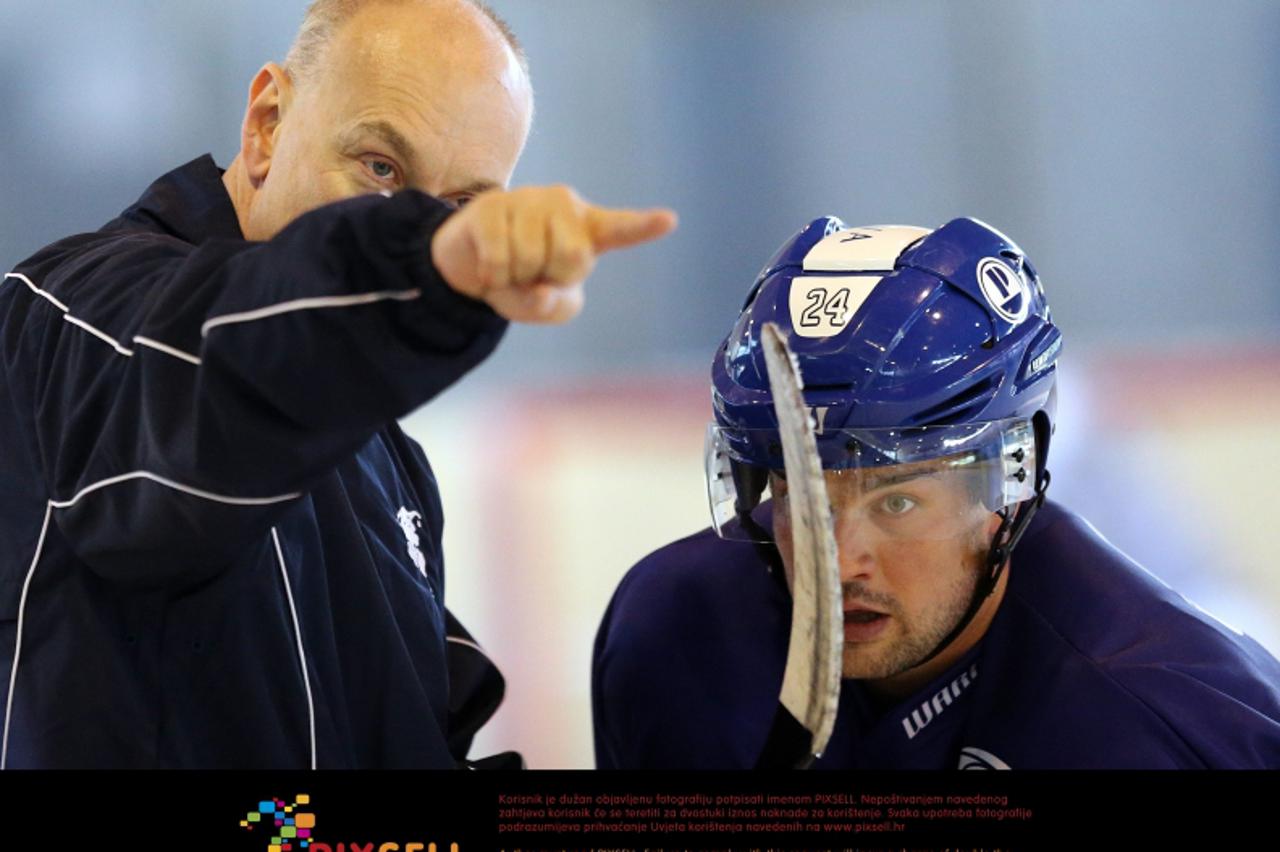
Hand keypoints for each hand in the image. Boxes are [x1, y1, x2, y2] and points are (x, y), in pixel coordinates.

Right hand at [429, 185, 676, 323]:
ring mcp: (528, 200)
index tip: (669, 221)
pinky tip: (490, 267)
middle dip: (549, 276)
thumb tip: (543, 292)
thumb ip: (552, 306)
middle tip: (534, 272)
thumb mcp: (547, 306)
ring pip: (530, 257)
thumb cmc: (523, 281)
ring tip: (511, 266)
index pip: (620, 229)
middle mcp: (563, 206)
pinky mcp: (492, 205)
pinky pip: (499, 256)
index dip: (644, 227)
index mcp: (587, 230)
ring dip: (517, 276)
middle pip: (572, 256)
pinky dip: (494, 276)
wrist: (471, 264)